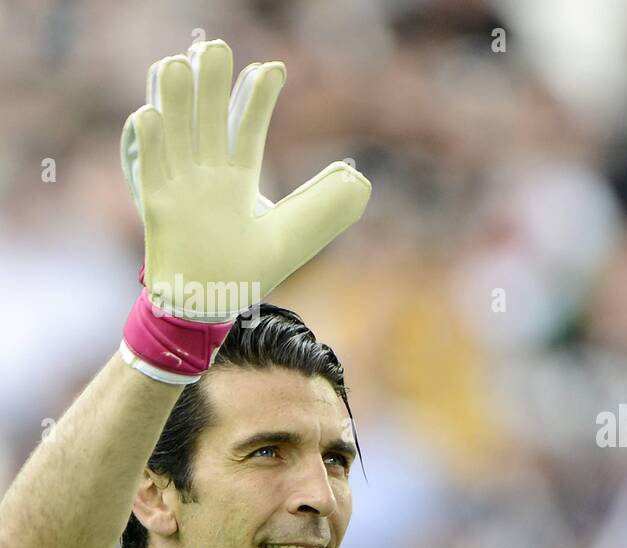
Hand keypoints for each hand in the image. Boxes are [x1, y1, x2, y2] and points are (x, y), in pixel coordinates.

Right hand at [120, 40, 370, 318]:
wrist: (212, 305)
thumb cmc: (248, 272)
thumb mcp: (292, 236)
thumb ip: (323, 207)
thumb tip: (361, 181)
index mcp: (237, 180)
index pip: (247, 130)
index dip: (258, 100)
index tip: (273, 69)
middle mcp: (206, 177)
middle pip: (208, 122)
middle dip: (213, 87)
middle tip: (219, 48)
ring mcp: (181, 189)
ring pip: (175, 136)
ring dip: (174, 101)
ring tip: (176, 64)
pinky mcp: (159, 210)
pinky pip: (150, 171)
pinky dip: (150, 144)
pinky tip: (150, 114)